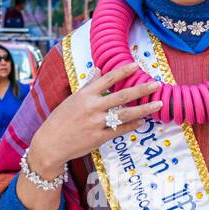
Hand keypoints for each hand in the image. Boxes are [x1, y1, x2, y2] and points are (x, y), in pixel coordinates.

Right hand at [27, 62, 161, 171]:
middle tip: (156, 85)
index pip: (107, 79)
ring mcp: (96, 123)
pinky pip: (120, 130)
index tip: (137, 66)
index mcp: (84, 95)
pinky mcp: (99, 137)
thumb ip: (88, 85)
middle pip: (121, 96)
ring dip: (143, 109)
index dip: (123, 71)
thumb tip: (99, 69)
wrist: (50, 144)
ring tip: (158, 104)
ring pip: (125, 114)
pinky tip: (142, 121)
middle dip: (141, 89)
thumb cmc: (60, 120)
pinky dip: (132, 125)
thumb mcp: (72, 99)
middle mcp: (92, 107)